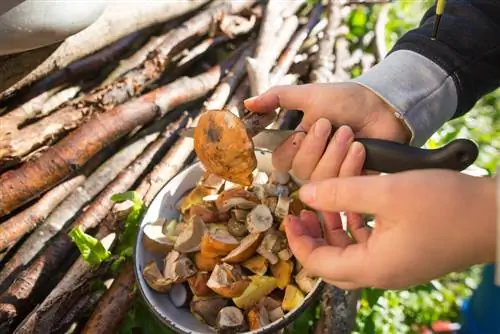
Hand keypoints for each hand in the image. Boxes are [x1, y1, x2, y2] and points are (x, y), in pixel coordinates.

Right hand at [244, 83, 411, 178]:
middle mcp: (313, 164)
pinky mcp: (353, 183)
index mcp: (299, 145)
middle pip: (300, 171)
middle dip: (317, 146)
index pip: (280, 162)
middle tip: (331, 125)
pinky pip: (343, 184)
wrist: (381, 106)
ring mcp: (333, 175)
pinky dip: (351, 163)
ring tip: (349, 133)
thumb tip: (247, 103)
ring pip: (321, 179)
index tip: (302, 131)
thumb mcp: (309, 95)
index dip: (290, 150)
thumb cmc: (346, 100)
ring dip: (335, 152)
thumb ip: (278, 98)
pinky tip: (360, 148)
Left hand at [284, 170, 495, 289]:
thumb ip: (341, 193)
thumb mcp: (386, 192)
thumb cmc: (445, 205)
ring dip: (333, 230)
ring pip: (349, 254)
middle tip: (302, 213)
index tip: (290, 215)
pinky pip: (368, 247)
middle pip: (330, 263)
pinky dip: (355, 228)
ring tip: (325, 204)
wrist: (494, 217)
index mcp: (372, 266)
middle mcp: (381, 273)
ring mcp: (395, 266)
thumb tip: (305, 193)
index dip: (297, 240)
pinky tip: (354, 206)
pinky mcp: (406, 255)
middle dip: (312, 237)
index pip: (317, 263)